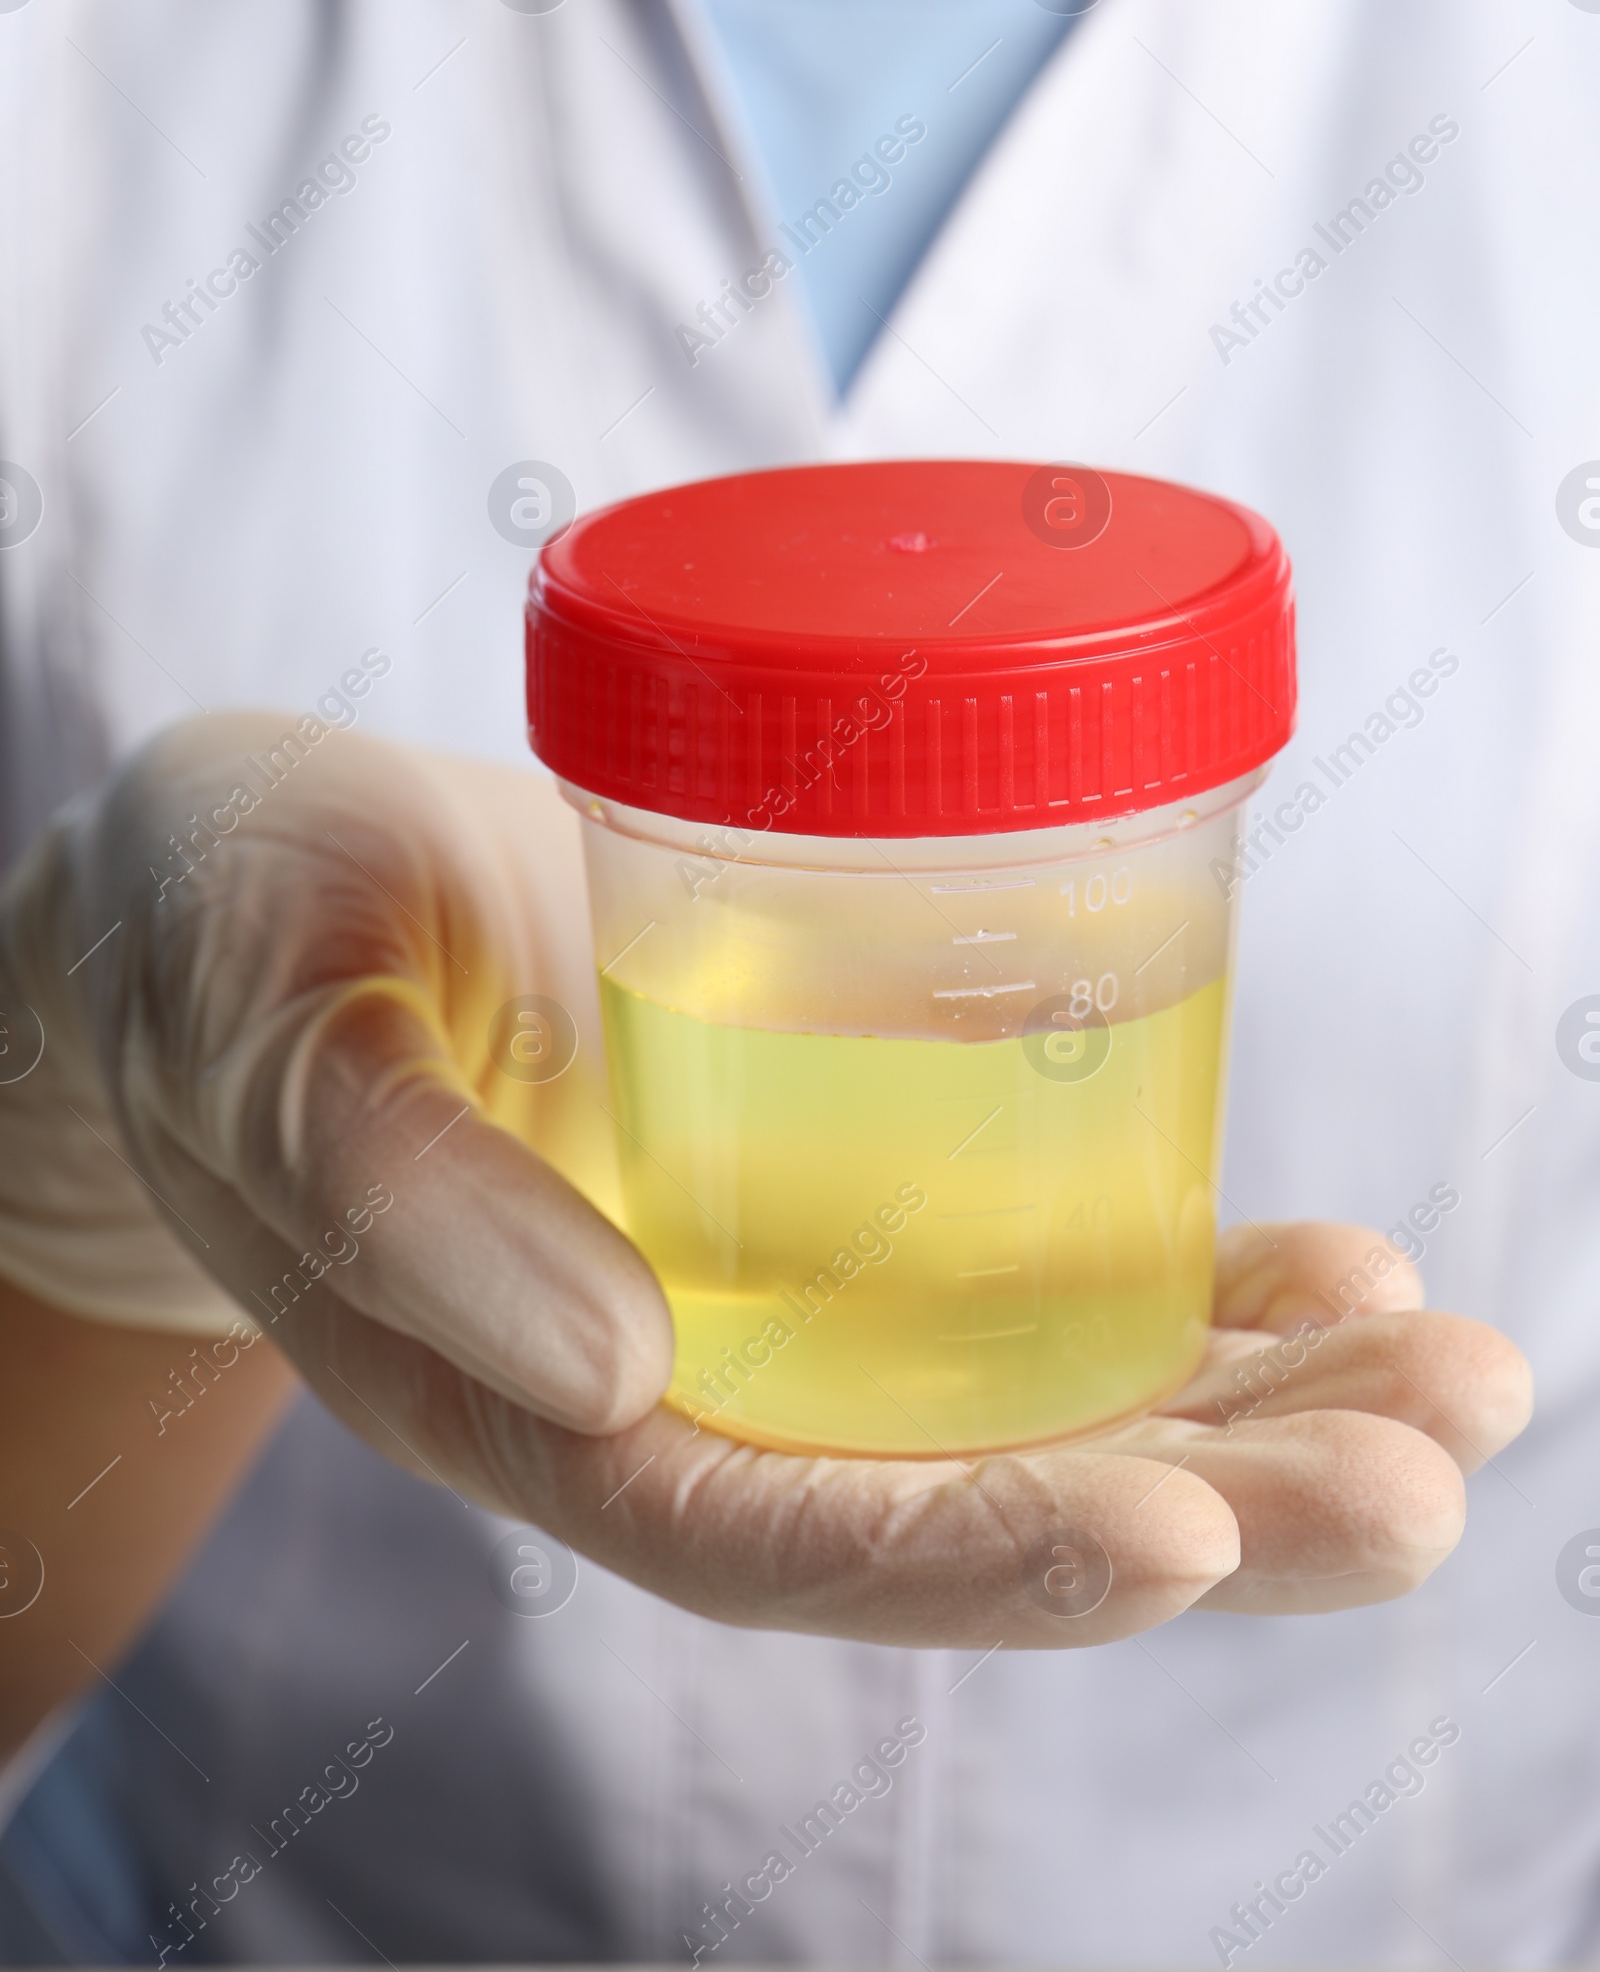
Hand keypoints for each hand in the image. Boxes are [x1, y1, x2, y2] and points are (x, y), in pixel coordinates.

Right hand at [1, 717, 1530, 1647]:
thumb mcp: (267, 1036)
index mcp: (528, 1397)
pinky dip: (1193, 1272)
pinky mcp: (827, 1160)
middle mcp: (680, 1373)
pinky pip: (1028, 1254)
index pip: (773, 1534)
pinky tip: (1340, 1266)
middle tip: (1432, 1471)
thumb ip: (395, 1191)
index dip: (976, 1553)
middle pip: (960, 1490)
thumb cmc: (223, 948)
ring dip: (1258, 1404)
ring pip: (1035, 1391)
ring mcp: (770, 1275)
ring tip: (1460, 1382)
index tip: (1186, 1537)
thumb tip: (607, 1359)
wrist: (249, 887)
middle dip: (1211, 1503)